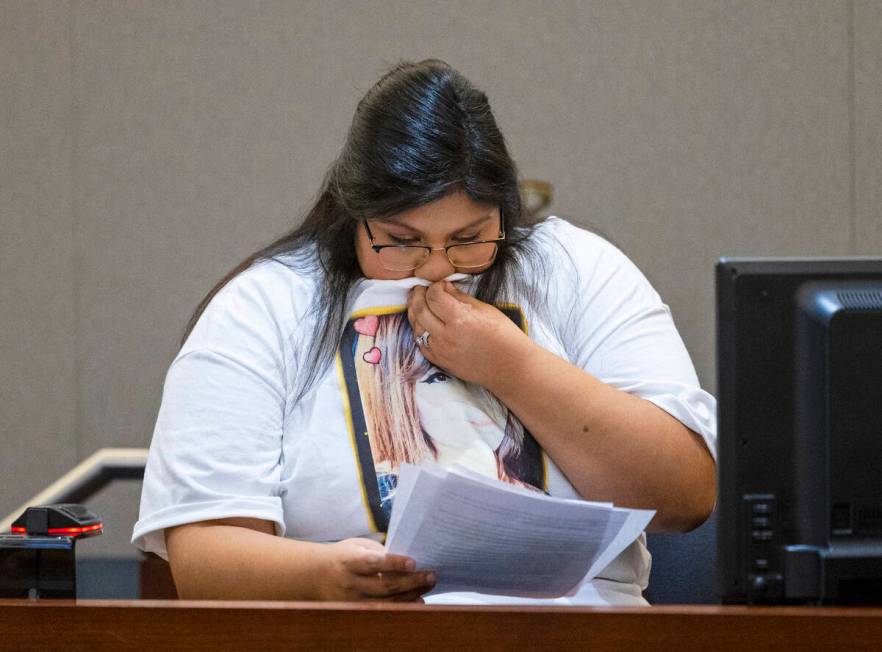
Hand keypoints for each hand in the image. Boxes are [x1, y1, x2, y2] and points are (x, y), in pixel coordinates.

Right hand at [316, 537, 434, 601]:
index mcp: (350, 561)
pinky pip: (383, 611)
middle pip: (384, 586)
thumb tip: (407, 560)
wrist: (316, 574)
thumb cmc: (343, 555)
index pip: (374, 563)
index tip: (413, 562)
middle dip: (411, 581)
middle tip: (431, 576)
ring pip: (386, 602)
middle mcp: (351, 583)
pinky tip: (416, 601)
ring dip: (410, 596)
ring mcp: (353, 601)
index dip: (394, 563)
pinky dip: (401, 607)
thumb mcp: (358, 546)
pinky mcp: (356, 611)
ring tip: (427, 587)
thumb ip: (379, 552)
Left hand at [406, 281, 533, 388]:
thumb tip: (445, 287)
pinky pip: (420, 343)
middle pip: (420, 310)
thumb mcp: (485, 309)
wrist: (509, 366)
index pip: (434, 296)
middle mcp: (446, 335)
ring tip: (420, 304)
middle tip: (421, 289)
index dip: (434, 286)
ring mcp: (440, 351)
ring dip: (415, 312)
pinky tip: (423, 323)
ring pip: (416, 327)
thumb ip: (460, 298)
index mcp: (460, 319)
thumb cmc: (503, 335)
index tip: (440, 285)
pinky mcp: (440, 362)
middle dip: (418, 296)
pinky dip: (419, 330)